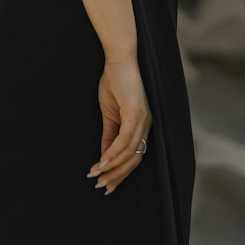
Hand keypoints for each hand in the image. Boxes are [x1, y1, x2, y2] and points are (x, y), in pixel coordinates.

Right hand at [87, 55, 151, 195]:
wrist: (118, 58)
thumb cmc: (114, 81)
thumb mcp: (109, 113)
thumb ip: (109, 135)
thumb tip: (104, 157)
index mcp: (142, 125)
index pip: (135, 156)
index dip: (121, 172)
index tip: (108, 185)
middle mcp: (146, 124)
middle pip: (135, 159)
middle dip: (117, 175)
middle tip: (102, 186)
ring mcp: (143, 119)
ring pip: (130, 152)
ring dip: (112, 166)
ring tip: (97, 175)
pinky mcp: (136, 112)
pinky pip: (125, 139)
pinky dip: (113, 152)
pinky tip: (102, 161)